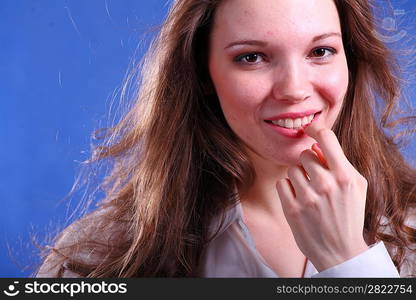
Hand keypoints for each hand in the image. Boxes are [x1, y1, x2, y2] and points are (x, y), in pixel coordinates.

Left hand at [276, 123, 368, 271]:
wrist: (340, 251)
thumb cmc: (349, 214)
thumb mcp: (356, 187)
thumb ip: (340, 163)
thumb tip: (316, 145)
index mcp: (345, 177)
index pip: (326, 139)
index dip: (316, 128)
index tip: (310, 129)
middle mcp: (326, 185)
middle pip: (304, 155)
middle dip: (308, 164)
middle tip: (316, 178)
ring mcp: (308, 198)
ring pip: (292, 169)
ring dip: (298, 177)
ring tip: (309, 192)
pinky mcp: (292, 209)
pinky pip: (282, 183)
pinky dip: (288, 189)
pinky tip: (299, 199)